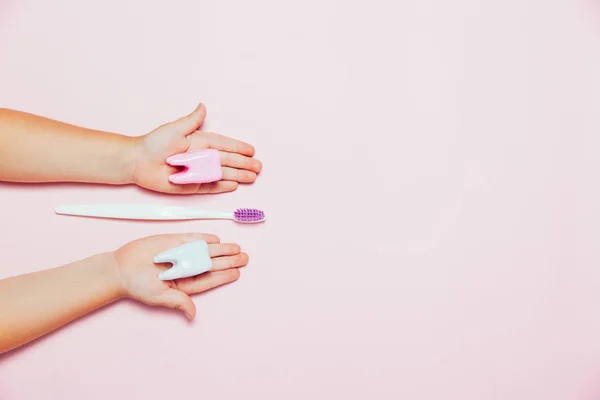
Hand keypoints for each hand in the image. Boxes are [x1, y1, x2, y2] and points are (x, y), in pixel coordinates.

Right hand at [113, 233, 246, 318]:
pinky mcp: (174, 241)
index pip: (209, 279)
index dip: (224, 276)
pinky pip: (193, 239)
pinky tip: (217, 239)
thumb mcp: (159, 297)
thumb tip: (193, 315)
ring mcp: (182, 254)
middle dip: (229, 261)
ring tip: (236, 248)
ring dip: (222, 249)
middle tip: (244, 257)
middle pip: (212, 264)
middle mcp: (187, 268)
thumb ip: (178, 302)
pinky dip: (205, 238)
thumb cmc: (137, 285)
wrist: (120, 267)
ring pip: (206, 251)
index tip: (237, 272)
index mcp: (186, 284)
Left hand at [131, 104, 262, 193]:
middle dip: (244, 163)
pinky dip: (222, 186)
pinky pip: (211, 186)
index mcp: (198, 142)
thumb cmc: (154, 143)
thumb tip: (203, 106)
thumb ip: (191, 120)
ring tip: (252, 177)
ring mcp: (198, 172)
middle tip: (258, 167)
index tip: (251, 150)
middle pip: (227, 160)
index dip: (238, 147)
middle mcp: (201, 157)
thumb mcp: (175, 128)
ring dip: (238, 175)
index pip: (224, 144)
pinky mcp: (192, 185)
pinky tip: (235, 185)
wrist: (138, 162)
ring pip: (222, 174)